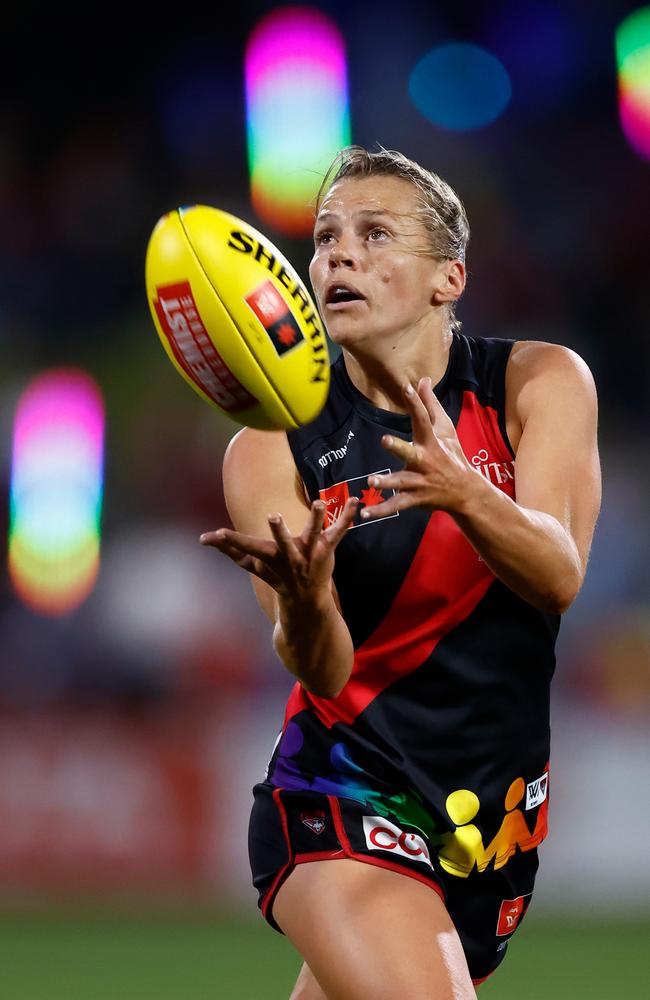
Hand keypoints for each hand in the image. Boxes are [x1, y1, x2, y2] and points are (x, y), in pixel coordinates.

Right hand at [200, 497, 358, 601]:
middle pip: (283, 543)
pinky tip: (356, 503)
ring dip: (317, 518)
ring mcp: (310, 553)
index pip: (247, 548)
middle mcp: (289, 556)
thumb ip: (229, 549)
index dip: (231, 542)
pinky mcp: (327, 549)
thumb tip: (203, 539)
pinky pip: (338, 532)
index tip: (216, 534)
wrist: (306, 600)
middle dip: (279, 531)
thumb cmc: (275, 575)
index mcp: (269, 557)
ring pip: (314, 534)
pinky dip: (347, 517)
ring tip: (321, 502)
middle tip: (273, 516)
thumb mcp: (252, 564)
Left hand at [360, 377, 472, 521]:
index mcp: (431, 442)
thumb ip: (431, 405)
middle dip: (398, 447)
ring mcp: (420, 481)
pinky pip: (396, 505)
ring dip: (387, 482)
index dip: (416, 403)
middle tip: (384, 440)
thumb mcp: (445, 429)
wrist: (466, 492)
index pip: (423, 419)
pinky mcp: (415, 498)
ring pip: (401, 482)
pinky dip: (381, 510)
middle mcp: (425, 461)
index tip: (407, 387)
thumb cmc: (452, 456)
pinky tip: (365, 514)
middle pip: (411, 453)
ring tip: (371, 482)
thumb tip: (423, 379)